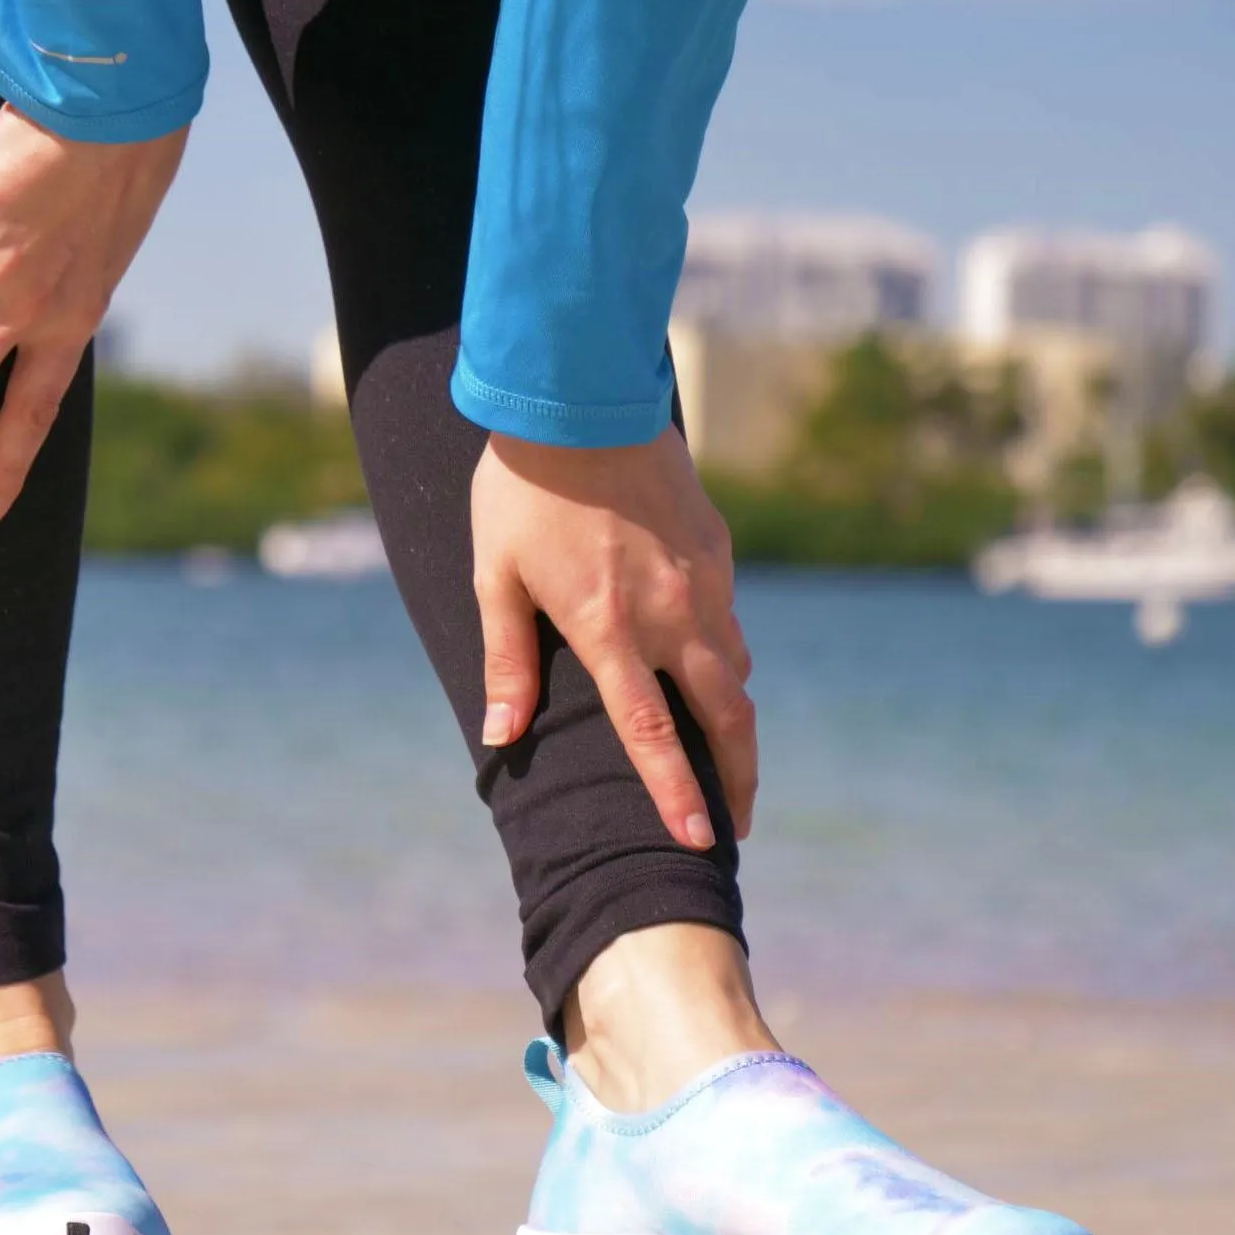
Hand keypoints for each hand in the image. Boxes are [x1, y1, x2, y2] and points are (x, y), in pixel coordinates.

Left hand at [471, 428, 756, 846]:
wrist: (577, 394)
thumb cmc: (521, 490)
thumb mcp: (495, 577)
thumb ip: (507, 662)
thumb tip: (502, 736)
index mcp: (609, 631)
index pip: (650, 733)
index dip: (676, 793)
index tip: (698, 840)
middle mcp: (669, 613)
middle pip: (725, 716)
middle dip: (738, 777)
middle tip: (739, 822)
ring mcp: (702, 580)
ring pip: (735, 669)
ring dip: (733, 718)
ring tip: (725, 752)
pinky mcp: (716, 548)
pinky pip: (728, 619)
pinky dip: (724, 655)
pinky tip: (707, 664)